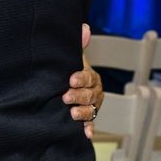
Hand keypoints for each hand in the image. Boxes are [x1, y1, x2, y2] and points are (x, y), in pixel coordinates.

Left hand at [62, 23, 103, 138]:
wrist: (66, 85)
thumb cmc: (69, 70)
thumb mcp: (72, 57)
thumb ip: (78, 44)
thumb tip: (84, 27)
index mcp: (90, 77)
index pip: (88, 77)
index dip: (81, 78)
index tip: (71, 79)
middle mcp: (94, 91)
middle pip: (91, 95)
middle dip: (79, 96)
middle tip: (66, 97)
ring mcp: (92, 105)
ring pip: (91, 109)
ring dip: (83, 112)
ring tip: (72, 113)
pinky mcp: (88, 117)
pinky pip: (91, 124)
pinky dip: (89, 129)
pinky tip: (86, 133)